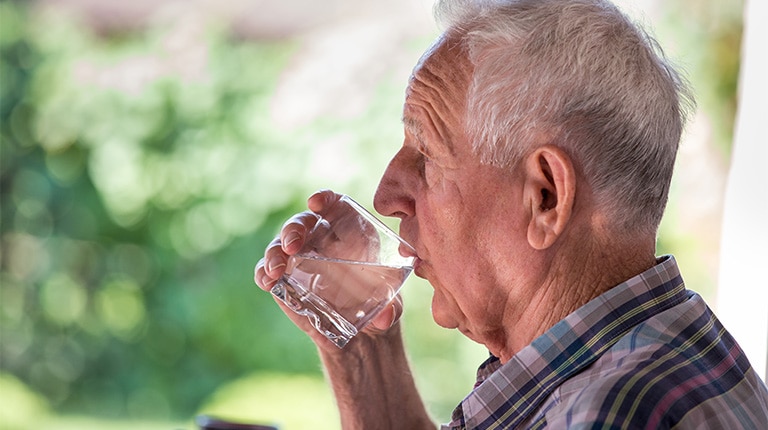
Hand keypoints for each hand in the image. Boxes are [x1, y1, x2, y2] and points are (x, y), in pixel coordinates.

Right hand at [254, 189, 402, 348]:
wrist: (361, 334)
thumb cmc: (380, 306)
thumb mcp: (392, 308)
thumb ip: (391, 310)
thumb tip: (385, 317)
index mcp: (350, 232)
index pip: (334, 204)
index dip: (325, 199)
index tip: (317, 203)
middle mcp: (321, 241)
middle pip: (302, 222)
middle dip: (294, 229)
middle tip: (292, 245)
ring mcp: (300, 260)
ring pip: (280, 245)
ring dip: (275, 252)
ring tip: (275, 269)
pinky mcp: (285, 282)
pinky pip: (268, 271)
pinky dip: (263, 273)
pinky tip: (267, 281)